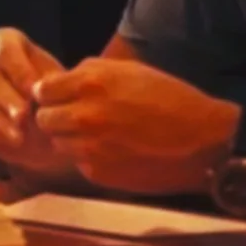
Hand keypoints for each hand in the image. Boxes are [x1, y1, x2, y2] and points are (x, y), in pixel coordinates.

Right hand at [0, 28, 75, 177]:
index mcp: (6, 41)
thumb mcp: (59, 83)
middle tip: (24, 115)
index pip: (4, 47)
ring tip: (22, 133)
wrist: (47, 126)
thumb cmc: (55, 93)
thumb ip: (50, 82)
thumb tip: (40, 86)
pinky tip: (16, 140)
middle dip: (6, 96)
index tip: (35, 90)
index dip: (18, 68)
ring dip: (1, 117)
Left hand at [31, 58, 236, 194]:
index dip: (51, 93)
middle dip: (56, 117)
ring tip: (97, 135)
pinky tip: (112, 152)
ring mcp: (90, 148)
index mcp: (92, 83)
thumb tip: (59, 80)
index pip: (42, 89)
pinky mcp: (99, 173)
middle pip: (43, 119)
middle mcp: (86, 116)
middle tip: (76, 117)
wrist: (204, 141)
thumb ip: (90, 73)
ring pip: (58, 144)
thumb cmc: (170, 99)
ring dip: (71, 139)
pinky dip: (89, 158)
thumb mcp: (130, 71)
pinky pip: (79, 163)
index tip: (60, 96)